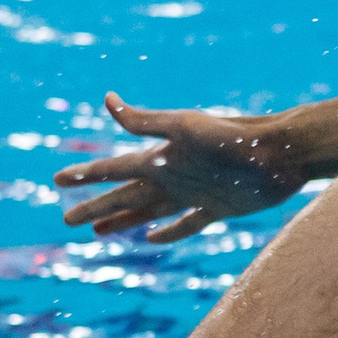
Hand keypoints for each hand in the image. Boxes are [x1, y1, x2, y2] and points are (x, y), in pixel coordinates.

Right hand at [53, 94, 309, 242]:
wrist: (280, 153)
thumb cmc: (233, 136)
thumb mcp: (185, 127)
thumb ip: (145, 121)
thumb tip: (107, 99)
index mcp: (159, 158)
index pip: (113, 169)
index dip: (85, 175)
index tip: (57, 179)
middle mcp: (172, 176)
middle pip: (125, 196)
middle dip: (96, 207)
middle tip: (66, 219)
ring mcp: (194, 194)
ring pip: (148, 212)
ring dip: (123, 221)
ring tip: (97, 231)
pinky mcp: (218, 209)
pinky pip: (186, 224)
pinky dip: (168, 232)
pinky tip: (152, 239)